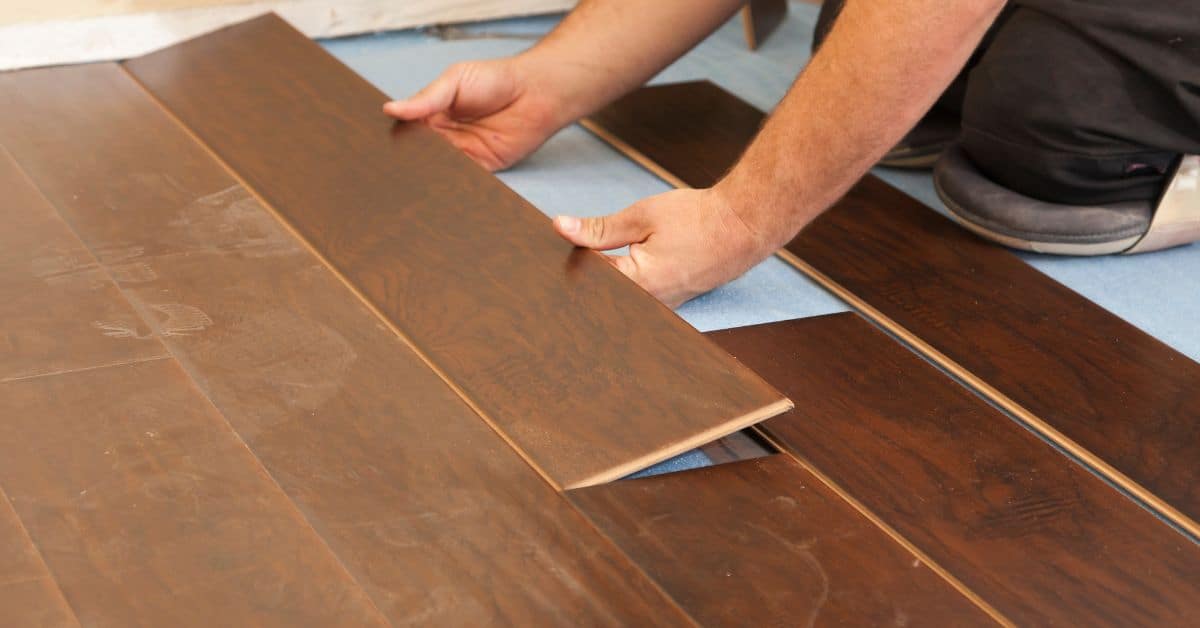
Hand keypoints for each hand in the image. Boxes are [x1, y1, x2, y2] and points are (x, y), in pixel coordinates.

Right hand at [383, 57, 566, 170]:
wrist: (535, 92)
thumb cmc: (496, 79)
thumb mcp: (454, 80)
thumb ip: (426, 98)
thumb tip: (390, 109)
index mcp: (433, 114)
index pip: (407, 130)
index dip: (396, 137)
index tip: (379, 146)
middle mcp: (444, 136)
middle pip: (419, 154)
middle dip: (408, 161)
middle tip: (392, 168)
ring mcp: (462, 153)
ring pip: (438, 169)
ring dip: (428, 174)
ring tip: (413, 178)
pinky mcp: (481, 168)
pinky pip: (462, 179)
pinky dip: (452, 182)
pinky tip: (440, 183)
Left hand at [553, 188, 774, 306]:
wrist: (744, 226)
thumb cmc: (698, 219)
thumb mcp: (642, 216)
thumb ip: (598, 228)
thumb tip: (560, 228)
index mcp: (636, 285)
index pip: (585, 281)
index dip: (566, 264)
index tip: (549, 253)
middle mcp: (648, 305)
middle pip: (600, 299)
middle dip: (581, 280)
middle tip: (562, 264)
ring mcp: (662, 308)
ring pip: (619, 302)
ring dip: (603, 285)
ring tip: (592, 264)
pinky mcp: (671, 303)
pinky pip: (638, 300)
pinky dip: (624, 286)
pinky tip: (618, 269)